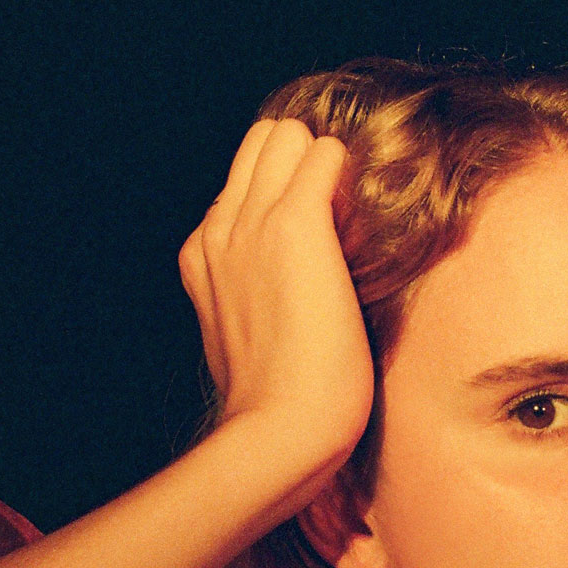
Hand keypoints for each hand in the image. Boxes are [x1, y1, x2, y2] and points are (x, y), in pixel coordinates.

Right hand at [178, 120, 375, 487]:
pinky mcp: (294, 226)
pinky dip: (349, 174)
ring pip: (288, 134)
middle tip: (343, 215)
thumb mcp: (248, 340)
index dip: (288, 190)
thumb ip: (254, 299)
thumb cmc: (280, 406)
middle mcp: (219, 230)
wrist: (278, 433)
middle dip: (305, 161)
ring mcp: (251, 224)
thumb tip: (289, 293)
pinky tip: (364, 221)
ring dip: (327, 164)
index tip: (322, 230)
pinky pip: (326, 153)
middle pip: (262, 140)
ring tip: (352, 221)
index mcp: (203, 255)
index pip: (244, 179)